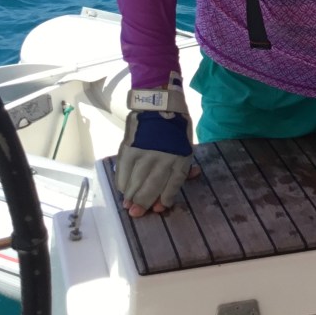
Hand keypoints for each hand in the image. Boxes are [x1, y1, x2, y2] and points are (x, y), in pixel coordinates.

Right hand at [116, 95, 198, 216]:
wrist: (159, 102)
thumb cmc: (176, 124)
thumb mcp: (186, 143)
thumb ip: (185, 162)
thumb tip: (193, 176)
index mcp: (180, 157)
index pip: (173, 184)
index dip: (166, 197)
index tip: (160, 207)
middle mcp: (163, 158)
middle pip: (152, 187)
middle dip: (144, 203)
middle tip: (137, 213)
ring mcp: (145, 153)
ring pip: (136, 182)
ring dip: (131, 196)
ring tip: (128, 205)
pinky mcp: (129, 148)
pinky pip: (123, 171)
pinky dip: (122, 182)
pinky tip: (123, 189)